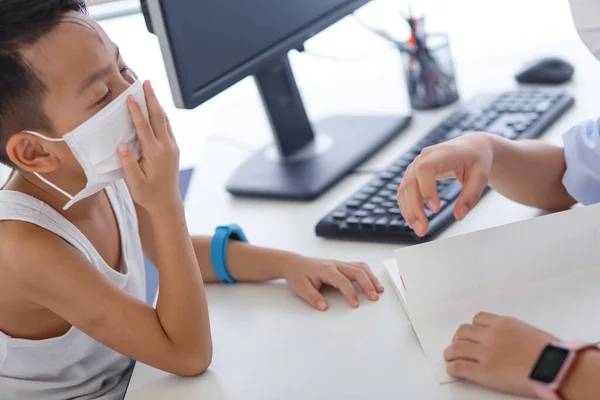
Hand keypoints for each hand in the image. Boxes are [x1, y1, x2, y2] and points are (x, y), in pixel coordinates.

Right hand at [119, 80, 180, 212]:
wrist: (167, 203)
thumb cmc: (148, 194)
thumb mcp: (134, 182)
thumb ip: (128, 163)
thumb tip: (122, 145)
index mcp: (155, 153)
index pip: (144, 127)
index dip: (136, 111)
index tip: (130, 96)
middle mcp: (166, 147)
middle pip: (158, 117)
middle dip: (151, 98)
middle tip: (146, 82)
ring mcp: (172, 147)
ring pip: (164, 121)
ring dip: (157, 104)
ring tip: (150, 90)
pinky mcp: (173, 149)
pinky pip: (167, 128)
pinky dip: (160, 115)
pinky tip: (156, 109)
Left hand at [281, 256, 384, 310]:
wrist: (293, 263)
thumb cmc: (297, 275)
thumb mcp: (300, 288)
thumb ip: (312, 297)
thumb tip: (323, 307)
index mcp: (325, 270)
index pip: (342, 281)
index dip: (350, 293)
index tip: (355, 304)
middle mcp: (335, 264)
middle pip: (356, 271)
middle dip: (367, 284)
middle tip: (374, 297)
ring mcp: (339, 263)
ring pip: (360, 267)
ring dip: (371, 278)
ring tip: (379, 290)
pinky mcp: (341, 265)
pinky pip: (358, 266)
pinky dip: (368, 274)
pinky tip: (373, 282)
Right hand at [397, 132, 493, 236]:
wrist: (471, 148)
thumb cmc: (476, 159)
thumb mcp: (481, 176)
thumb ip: (471, 196)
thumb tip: (458, 216)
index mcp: (442, 153)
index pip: (425, 169)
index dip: (426, 188)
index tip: (435, 209)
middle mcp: (424, 157)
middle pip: (410, 182)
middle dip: (415, 207)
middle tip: (423, 228)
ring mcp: (415, 165)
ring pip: (404, 189)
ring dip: (409, 211)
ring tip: (419, 229)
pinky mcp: (413, 174)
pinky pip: (404, 191)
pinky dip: (407, 207)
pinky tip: (414, 220)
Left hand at [444, 312, 556, 396]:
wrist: (555, 368)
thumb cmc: (552, 353)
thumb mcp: (531, 332)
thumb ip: (514, 333)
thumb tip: (512, 341)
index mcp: (503, 323)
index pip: (478, 319)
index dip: (472, 328)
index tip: (470, 334)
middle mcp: (491, 335)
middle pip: (463, 332)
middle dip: (458, 338)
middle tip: (457, 346)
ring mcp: (485, 353)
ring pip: (457, 348)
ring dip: (450, 352)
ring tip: (449, 357)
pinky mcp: (483, 372)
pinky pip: (460, 367)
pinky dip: (453, 368)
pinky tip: (453, 370)